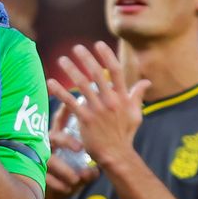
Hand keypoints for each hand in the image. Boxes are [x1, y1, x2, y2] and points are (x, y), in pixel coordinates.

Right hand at [44, 105, 100, 198]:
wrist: (51, 198)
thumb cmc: (68, 179)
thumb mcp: (82, 174)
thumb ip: (90, 172)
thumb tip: (93, 172)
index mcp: (57, 139)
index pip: (60, 121)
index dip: (66, 111)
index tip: (74, 102)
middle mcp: (45, 146)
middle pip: (55, 136)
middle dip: (67, 140)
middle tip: (80, 148)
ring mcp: (37, 159)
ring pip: (50, 159)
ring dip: (64, 169)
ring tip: (76, 179)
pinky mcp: (33, 174)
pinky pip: (45, 177)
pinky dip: (58, 183)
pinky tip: (67, 189)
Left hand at [49, 42, 149, 170]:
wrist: (116, 154)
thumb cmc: (125, 134)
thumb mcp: (136, 113)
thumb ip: (137, 95)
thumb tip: (146, 82)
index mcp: (122, 97)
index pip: (115, 71)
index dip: (106, 56)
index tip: (98, 44)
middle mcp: (110, 100)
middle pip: (96, 74)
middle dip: (86, 58)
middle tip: (76, 48)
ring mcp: (97, 110)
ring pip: (82, 85)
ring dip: (71, 70)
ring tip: (62, 60)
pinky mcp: (85, 119)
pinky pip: (70, 102)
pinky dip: (60, 91)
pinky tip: (51, 82)